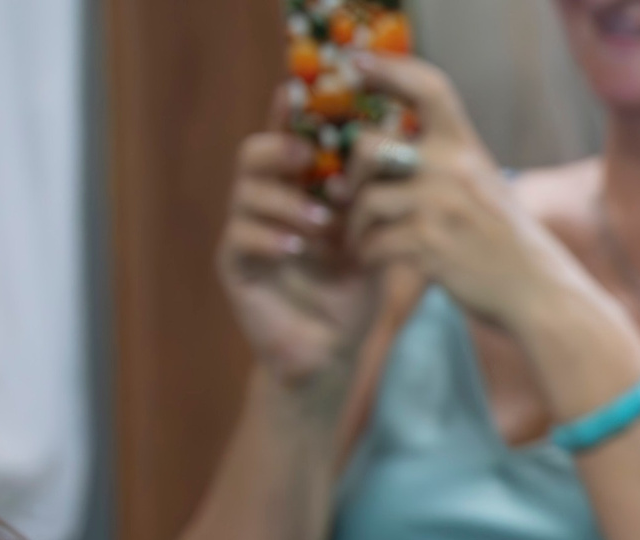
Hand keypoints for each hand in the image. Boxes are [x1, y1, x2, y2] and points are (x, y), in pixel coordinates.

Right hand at [217, 91, 380, 387]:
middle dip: (281, 150)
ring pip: (246, 193)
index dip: (290, 114)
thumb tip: (403, 151)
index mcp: (300, 190)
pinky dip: (269, 237)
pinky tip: (296, 247)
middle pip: (255, 155)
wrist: (334, 350)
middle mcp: (268, 203)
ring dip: (286, 202)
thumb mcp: (376, 239)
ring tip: (322, 223)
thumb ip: (379, 200)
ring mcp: (247, 232)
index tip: (298, 90)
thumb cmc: (356, 291)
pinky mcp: (236, 266)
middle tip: (310, 159)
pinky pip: (240, 237)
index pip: (290, 141)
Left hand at [342, 54, 593, 331]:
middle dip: (350, 174)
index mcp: (466, 148)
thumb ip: (448, 164)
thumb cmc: (508, 243)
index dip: (389, 68)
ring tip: (357, 240)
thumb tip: (392, 150)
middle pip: (369, 145)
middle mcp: (452, 169)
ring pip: (366, 199)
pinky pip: (374, 242)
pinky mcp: (429, 245)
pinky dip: (366, 255)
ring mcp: (440, 206)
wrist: (538, 292)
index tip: (358, 64)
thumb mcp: (487, 186)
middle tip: (345, 195)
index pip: (428, 88)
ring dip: (353, 225)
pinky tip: (371, 262)